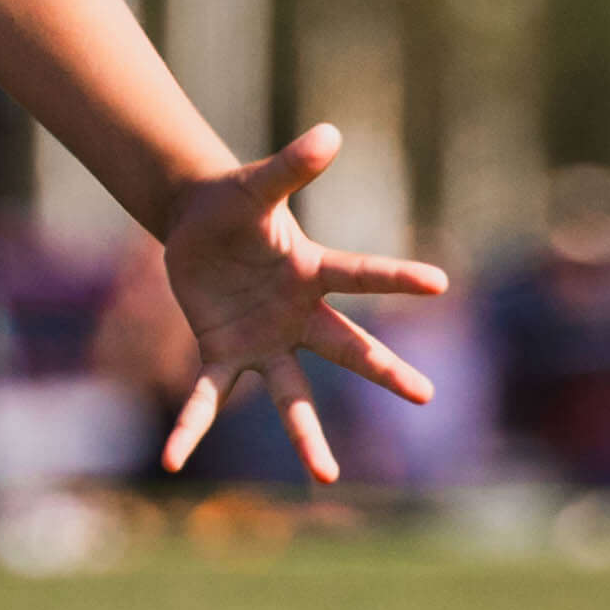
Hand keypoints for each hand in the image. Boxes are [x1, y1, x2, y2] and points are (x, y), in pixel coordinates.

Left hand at [156, 124, 450, 484]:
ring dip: (307, 436)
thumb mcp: (257, 185)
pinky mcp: (224, 355)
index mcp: (312, 271)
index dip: (396, 276)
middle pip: (347, 347)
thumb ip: (290, 166)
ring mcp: (265, 342)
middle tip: (426, 394)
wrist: (197, 224)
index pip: (361, 274)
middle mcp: (298, 315)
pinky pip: (209, 399)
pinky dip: (190, 428)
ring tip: (326, 476)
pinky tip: (170, 459)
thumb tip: (331, 133)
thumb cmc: (236, 202)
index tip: (438, 283)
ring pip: (292, 396)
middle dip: (384, 371)